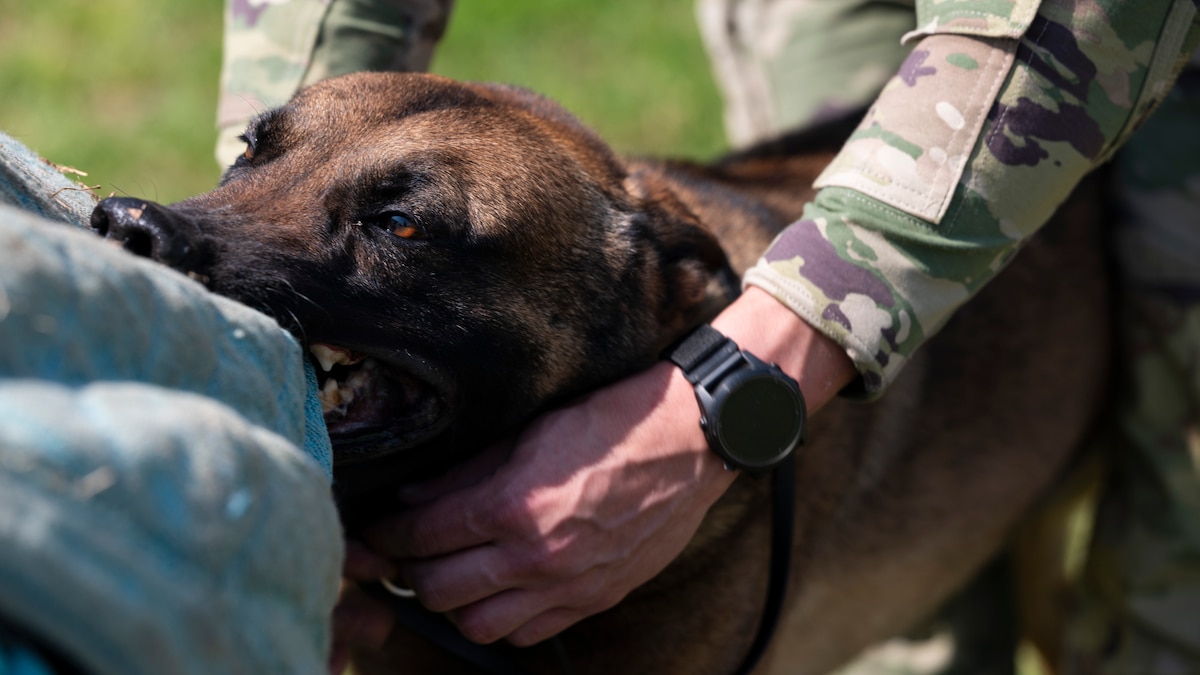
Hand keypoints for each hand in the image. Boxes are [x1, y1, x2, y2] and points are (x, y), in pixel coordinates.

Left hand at [357, 287, 854, 646]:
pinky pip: (527, 634)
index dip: (388, 534)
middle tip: (407, 550)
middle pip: (438, 589)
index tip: (378, 527)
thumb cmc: (614, 422)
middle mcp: (536, 554)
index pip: (421, 536)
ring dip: (454, 601)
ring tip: (453, 571)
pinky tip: (500, 588)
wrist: (692, 442)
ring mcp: (567, 583)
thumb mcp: (530, 431)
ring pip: (476, 624)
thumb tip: (412, 497)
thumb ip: (467, 472)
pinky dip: (502, 619)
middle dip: (411, 570)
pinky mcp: (594, 598)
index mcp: (513, 503)